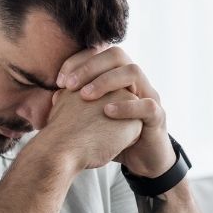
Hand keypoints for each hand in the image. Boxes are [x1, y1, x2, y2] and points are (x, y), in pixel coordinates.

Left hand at [55, 46, 175, 177]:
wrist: (141, 159)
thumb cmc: (114, 135)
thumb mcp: (93, 118)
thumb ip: (77, 105)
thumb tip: (54, 95)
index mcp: (118, 76)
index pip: (100, 53)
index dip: (78, 61)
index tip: (60, 80)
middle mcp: (135, 81)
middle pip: (117, 55)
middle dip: (91, 67)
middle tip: (70, 84)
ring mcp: (149, 96)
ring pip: (133, 72)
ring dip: (106, 81)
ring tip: (85, 95)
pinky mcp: (158, 117)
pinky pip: (146, 105)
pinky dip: (126, 106)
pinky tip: (107, 111)